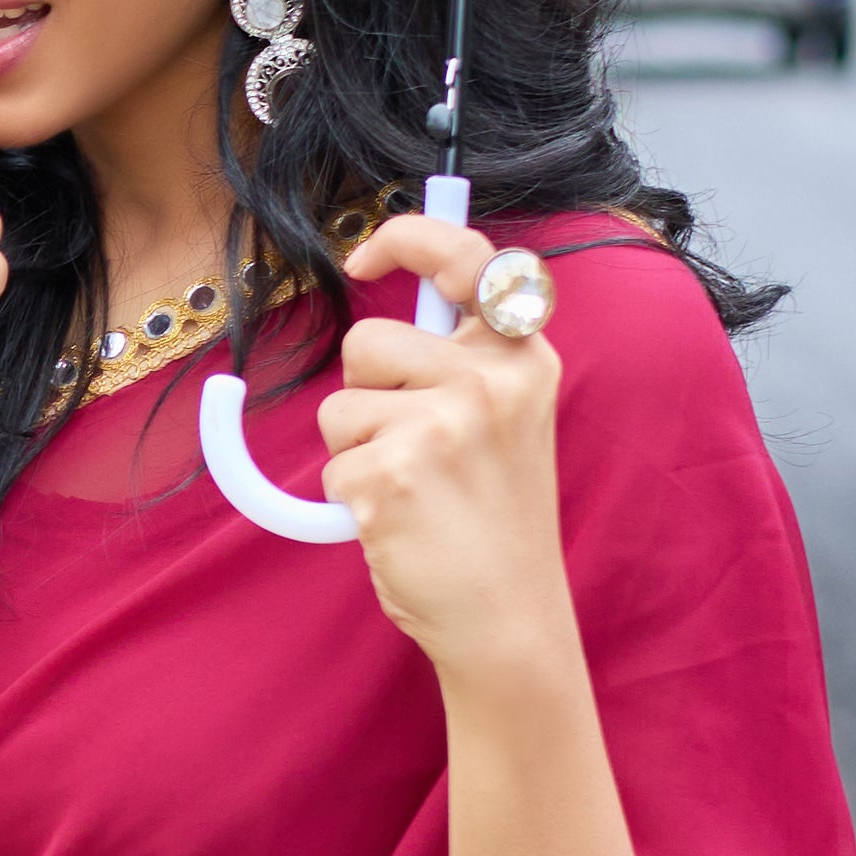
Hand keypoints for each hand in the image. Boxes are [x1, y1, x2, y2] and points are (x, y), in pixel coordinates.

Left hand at [318, 212, 577, 683]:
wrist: (509, 616)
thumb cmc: (492, 520)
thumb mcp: (503, 420)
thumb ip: (459, 360)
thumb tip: (385, 288)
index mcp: (522, 358)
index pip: (467, 258)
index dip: (408, 239)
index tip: (362, 258)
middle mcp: (491, 379)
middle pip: (366, 342)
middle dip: (365, 392)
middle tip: (415, 449)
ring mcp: (444, 424)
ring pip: (339, 407)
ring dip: (356, 452)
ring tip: (414, 492)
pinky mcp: (395, 472)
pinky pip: (333, 466)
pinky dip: (351, 500)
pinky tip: (402, 524)